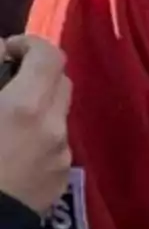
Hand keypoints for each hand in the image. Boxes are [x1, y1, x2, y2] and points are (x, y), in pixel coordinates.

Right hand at [0, 36, 71, 213]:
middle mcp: (53, 129)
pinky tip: (10, 152)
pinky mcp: (59, 183)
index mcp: (26, 107)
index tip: (7, 50)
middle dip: (37, 73)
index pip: (51, 56)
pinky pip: (55, 148)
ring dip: (38, 108)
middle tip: (7, 78)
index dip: (30, 45)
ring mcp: (61, 158)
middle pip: (61, 82)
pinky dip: (38, 139)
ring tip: (4, 121)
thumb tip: (0, 50)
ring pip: (58, 116)